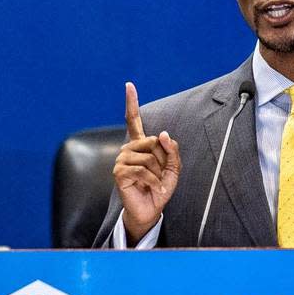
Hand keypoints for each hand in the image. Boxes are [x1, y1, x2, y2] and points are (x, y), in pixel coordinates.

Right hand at [113, 81, 180, 242]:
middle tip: (160, 175)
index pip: (133, 119)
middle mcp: (128, 148)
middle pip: (153, 141)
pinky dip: (154, 182)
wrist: (150, 210)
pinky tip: (153, 188)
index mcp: (140, 144)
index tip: (129, 85)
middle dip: (164, 160)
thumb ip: (171, 149)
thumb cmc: (160, 187)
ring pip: (149, 157)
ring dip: (159, 174)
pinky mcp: (119, 172)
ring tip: (155, 184)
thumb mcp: (173, 168)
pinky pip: (143, 170)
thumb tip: (162, 134)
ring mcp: (122, 159)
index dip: (131, 102)